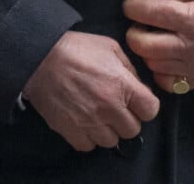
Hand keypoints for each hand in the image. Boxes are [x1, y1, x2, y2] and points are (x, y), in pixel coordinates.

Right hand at [22, 31, 159, 151]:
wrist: (42, 59)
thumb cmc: (77, 48)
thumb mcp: (110, 47)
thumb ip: (129, 68)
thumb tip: (138, 85)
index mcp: (122, 85)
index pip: (151, 110)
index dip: (146, 104)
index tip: (138, 100)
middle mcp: (109, 108)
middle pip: (133, 129)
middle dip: (128, 118)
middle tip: (117, 105)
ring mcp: (90, 123)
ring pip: (112, 141)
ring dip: (109, 129)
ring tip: (99, 113)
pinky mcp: (72, 132)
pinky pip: (89, 146)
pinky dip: (90, 136)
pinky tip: (85, 120)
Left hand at [123, 0, 193, 92]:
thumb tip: (163, 2)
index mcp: (192, 18)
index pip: (150, 13)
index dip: (133, 7)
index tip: (129, 5)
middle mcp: (189, 45)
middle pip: (144, 45)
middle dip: (133, 33)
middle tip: (138, 25)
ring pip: (153, 64)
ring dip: (145, 52)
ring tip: (151, 40)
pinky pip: (168, 83)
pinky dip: (160, 71)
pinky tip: (164, 59)